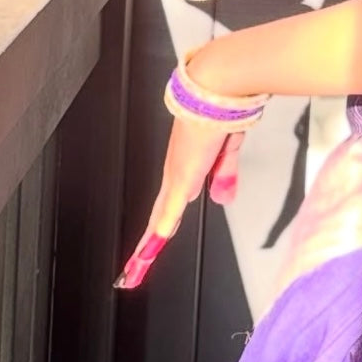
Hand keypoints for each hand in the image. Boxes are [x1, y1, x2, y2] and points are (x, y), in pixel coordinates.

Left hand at [114, 114, 242, 289]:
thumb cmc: (222, 111)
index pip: (169, 205)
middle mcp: (175, 174)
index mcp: (184, 168)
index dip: (161, 226)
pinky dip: (160, 231)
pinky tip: (149, 250)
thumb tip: (220, 198)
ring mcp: (175, 177)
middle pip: (158, 218)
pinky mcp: (181, 177)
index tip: (153, 244)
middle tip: (134, 268)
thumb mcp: (227, 151)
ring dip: (147, 246)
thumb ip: (224, 176)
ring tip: (135, 269)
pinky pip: (168, 211)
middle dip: (147, 245)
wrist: (217, 93)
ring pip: (158, 219)